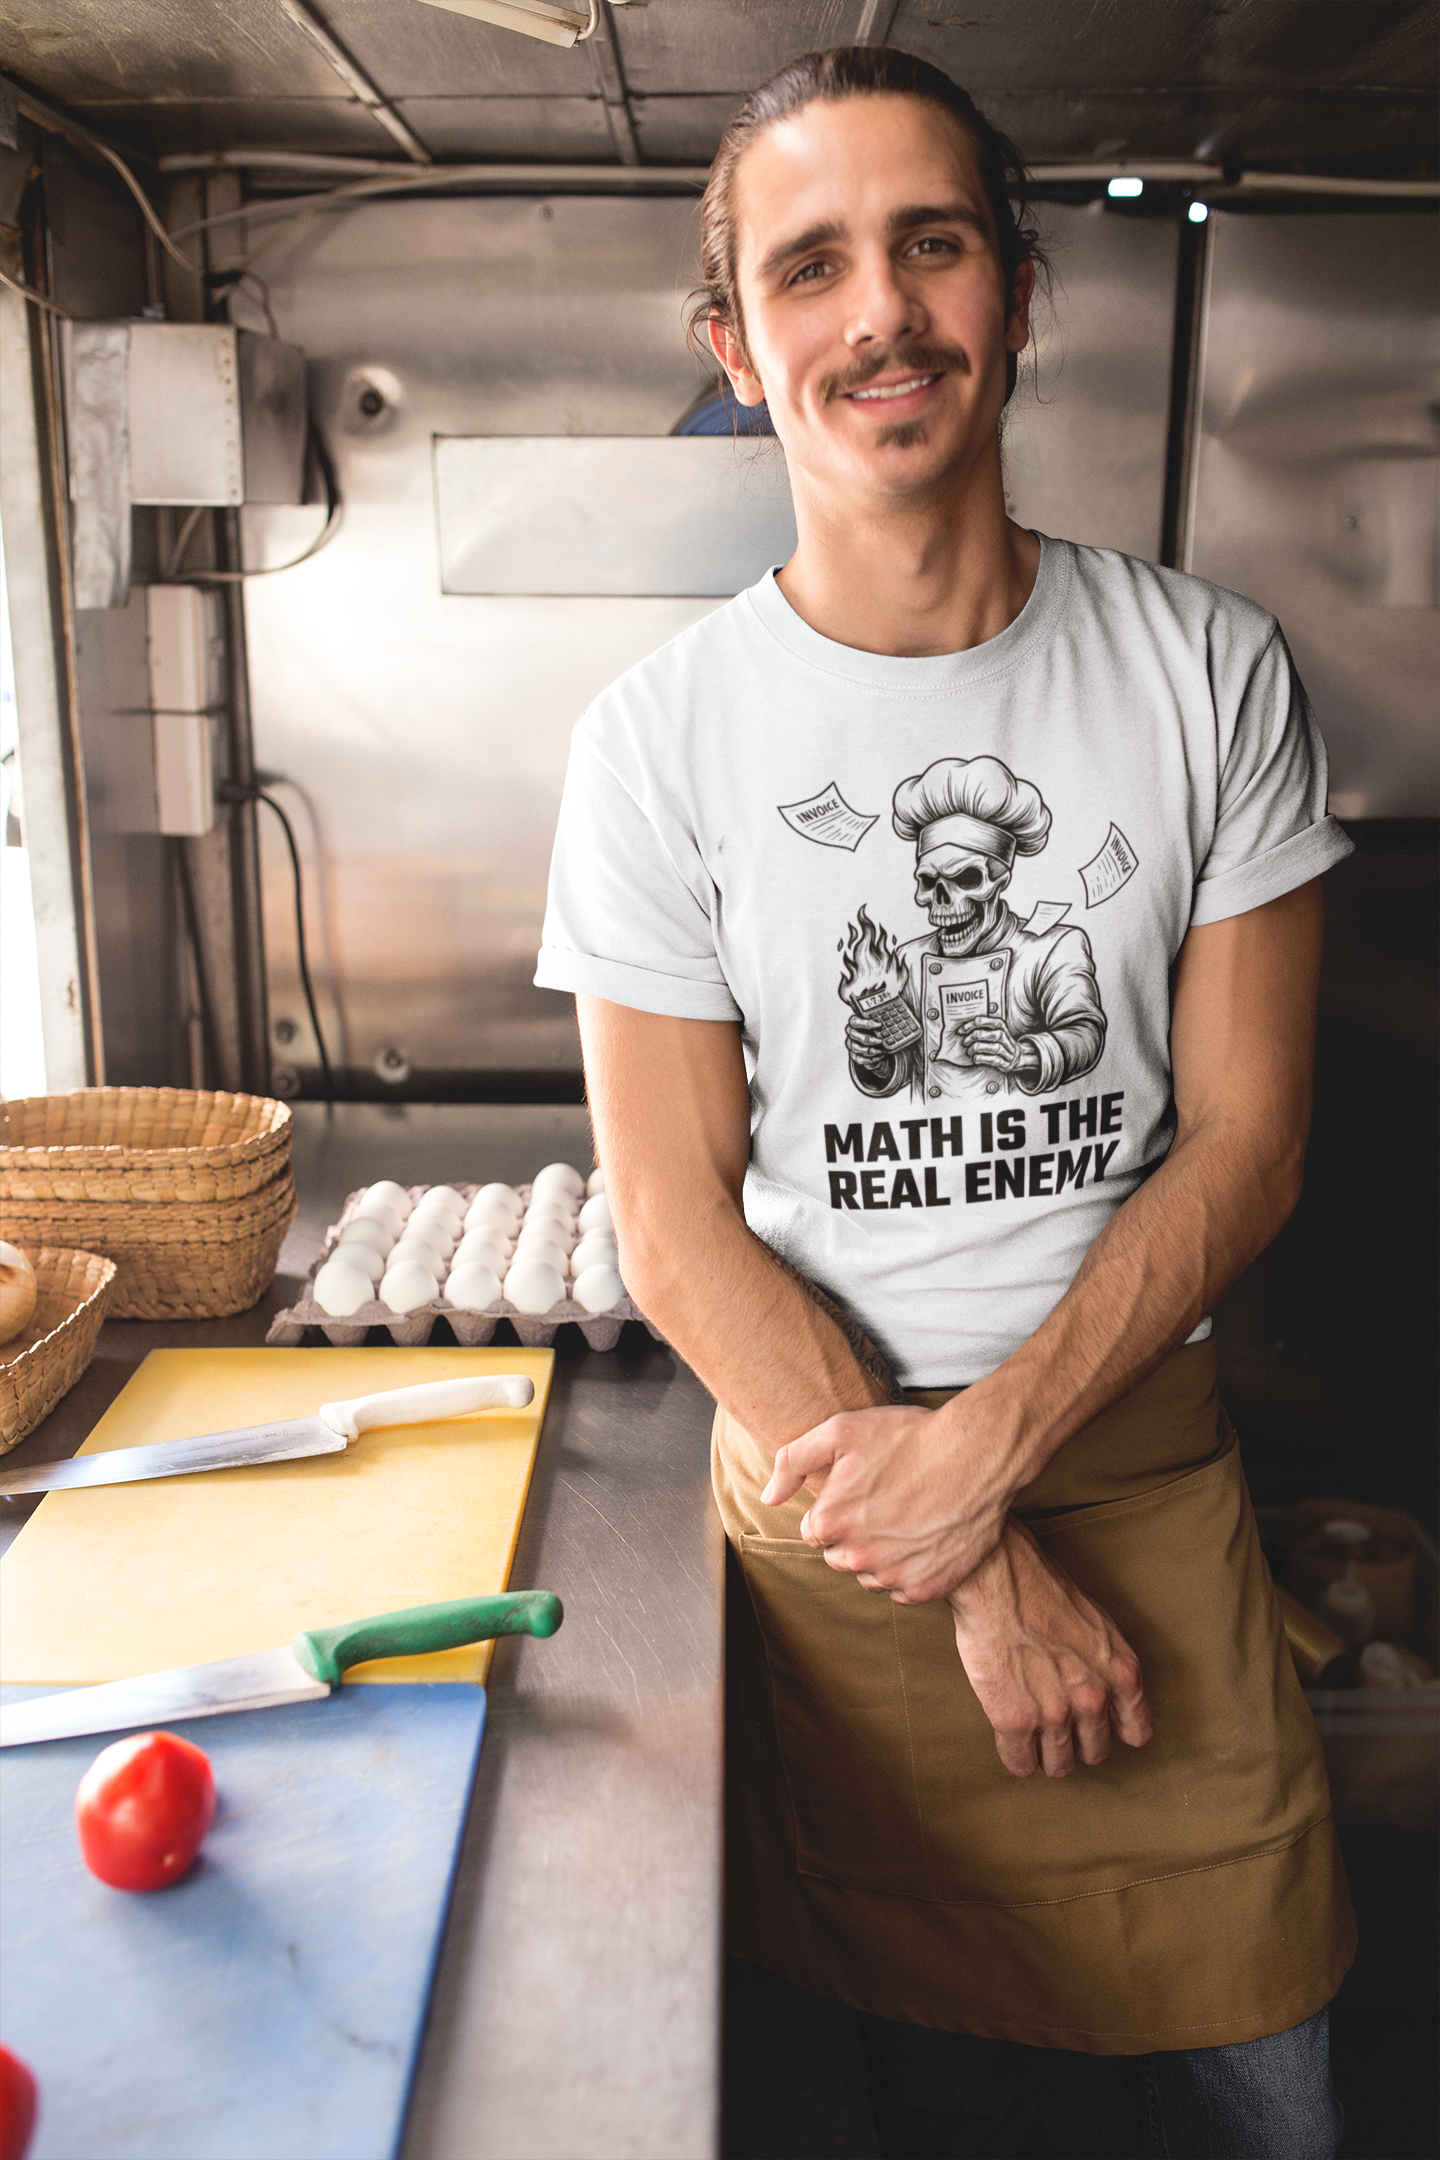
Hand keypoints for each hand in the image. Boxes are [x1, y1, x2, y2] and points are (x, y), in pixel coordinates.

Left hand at [762, 1399, 1013, 1602]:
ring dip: (882, 1554)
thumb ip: (793, 1461)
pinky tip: (926, 1537)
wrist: (977, 1455)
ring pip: (871, 1575)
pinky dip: (911, 1570)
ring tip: (908, 1517)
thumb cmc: (908, 1438)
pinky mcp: (926, 1589)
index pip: (815, 1530)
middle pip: (839, 1556)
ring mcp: (893, 1577)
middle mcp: (857, 1558)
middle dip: (855, 1534)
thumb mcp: (841, 1430)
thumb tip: (769, 1497)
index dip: (837, 1508)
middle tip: (886, 1501)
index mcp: (829, 1523)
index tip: (862, 1490)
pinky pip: (903, 1590)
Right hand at [844, 1012, 889, 1069]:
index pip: (855, 1022)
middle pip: (855, 1036)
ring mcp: (851, 1044)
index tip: (879, 1025)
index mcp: (853, 1022)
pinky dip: (869, 1059)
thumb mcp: (874, 1024)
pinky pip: (859, 1059)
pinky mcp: (853, 1054)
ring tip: (880, 1051)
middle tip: (880, 1041)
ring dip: (870, 1051)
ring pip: (857, 1048)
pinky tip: (879, 1057)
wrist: (871, 1042)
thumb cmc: (873, 1029)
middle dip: (869, 1039)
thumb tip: (886, 1024)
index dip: (866, 1023)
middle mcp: (851, 1033)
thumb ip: (877, 1023)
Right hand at [948, 1518, 1152, 1777]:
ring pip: (1059, 1764)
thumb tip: (1108, 1695)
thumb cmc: (1040, 1588)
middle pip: (1095, 1752)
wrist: (997, 1577)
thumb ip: (1107, 1665)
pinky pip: (1020, 1763)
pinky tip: (1011, 1739)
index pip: (1136, 1731)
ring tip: (1033, 1736)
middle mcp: (1094, 1699)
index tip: (1098, 1726)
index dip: (1115, 1730)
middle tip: (1058, 1726)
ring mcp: (1055, 1714)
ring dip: (1046, 1753)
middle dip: (1077, 1742)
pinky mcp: (1015, 1720)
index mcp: (1121, 1673)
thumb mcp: (1096, 1624)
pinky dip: (1016, 1756)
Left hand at [958, 1019, 1039, 1076]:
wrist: (1016, 1058)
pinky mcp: (1006, 1063)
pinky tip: (975, 1059)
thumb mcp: (994, 1032)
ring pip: (995, 1047)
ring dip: (979, 1049)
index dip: (974, 1024)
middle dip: (977, 1037)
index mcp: (1002, 1027)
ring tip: (969, 1051)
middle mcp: (1007, 1039)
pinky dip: (983, 1059)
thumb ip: (982, 1028)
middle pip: (996, 1034)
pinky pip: (995, 1060)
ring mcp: (1008, 1052)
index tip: (961, 1030)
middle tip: (965, 1042)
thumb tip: (962, 1028)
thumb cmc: (999, 1043)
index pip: (990, 1022)